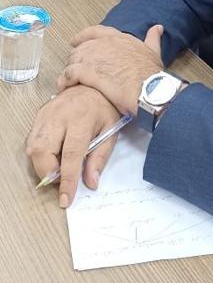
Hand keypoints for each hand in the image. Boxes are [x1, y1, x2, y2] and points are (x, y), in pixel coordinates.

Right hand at [26, 85, 120, 207]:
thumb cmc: (104, 107)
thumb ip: (100, 158)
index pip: (71, 154)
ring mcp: (47, 113)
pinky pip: (32, 139)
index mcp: (82, 118)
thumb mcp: (111, 131)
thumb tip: (90, 183)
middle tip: (60, 182)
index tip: (65, 198)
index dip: (67, 180)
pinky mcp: (40, 114)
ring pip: (33, 146)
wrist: (93, 83)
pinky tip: (52, 155)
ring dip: (42, 165)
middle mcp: (60, 115)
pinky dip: (38, 153)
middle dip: (48, 173)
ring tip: (57, 169)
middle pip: (44, 150)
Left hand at [57, 24, 163, 115]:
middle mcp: (105, 44)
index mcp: (120, 38)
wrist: (150, 90)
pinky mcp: (89, 73)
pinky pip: (69, 73)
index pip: (96, 32)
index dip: (83, 36)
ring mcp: (96, 58)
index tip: (76, 41)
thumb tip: (157, 28)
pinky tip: (64, 86)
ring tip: (67, 79)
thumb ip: (152, 39)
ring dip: (69, 69)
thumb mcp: (153, 52)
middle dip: (75, 57)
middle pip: (81, 46)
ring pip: (73, 59)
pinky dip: (64, 79)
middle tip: (73, 66)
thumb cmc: (152, 75)